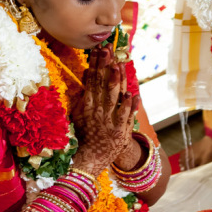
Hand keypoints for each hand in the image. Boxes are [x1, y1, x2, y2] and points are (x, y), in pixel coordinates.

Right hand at [72, 47, 138, 175]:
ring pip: (113, 97)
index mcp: (87, 105)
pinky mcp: (119, 132)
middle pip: (101, 84)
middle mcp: (97, 111)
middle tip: (107, 49)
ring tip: (118, 65)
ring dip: (116, 81)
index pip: (91, 80)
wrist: (88, 162)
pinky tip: (133, 94)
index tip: (97, 49)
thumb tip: (83, 78)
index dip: (94, 64)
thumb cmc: (84, 137)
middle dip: (104, 65)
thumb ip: (81, 97)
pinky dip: (129, 106)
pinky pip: (125, 117)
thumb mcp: (78, 116)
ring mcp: (108, 121)